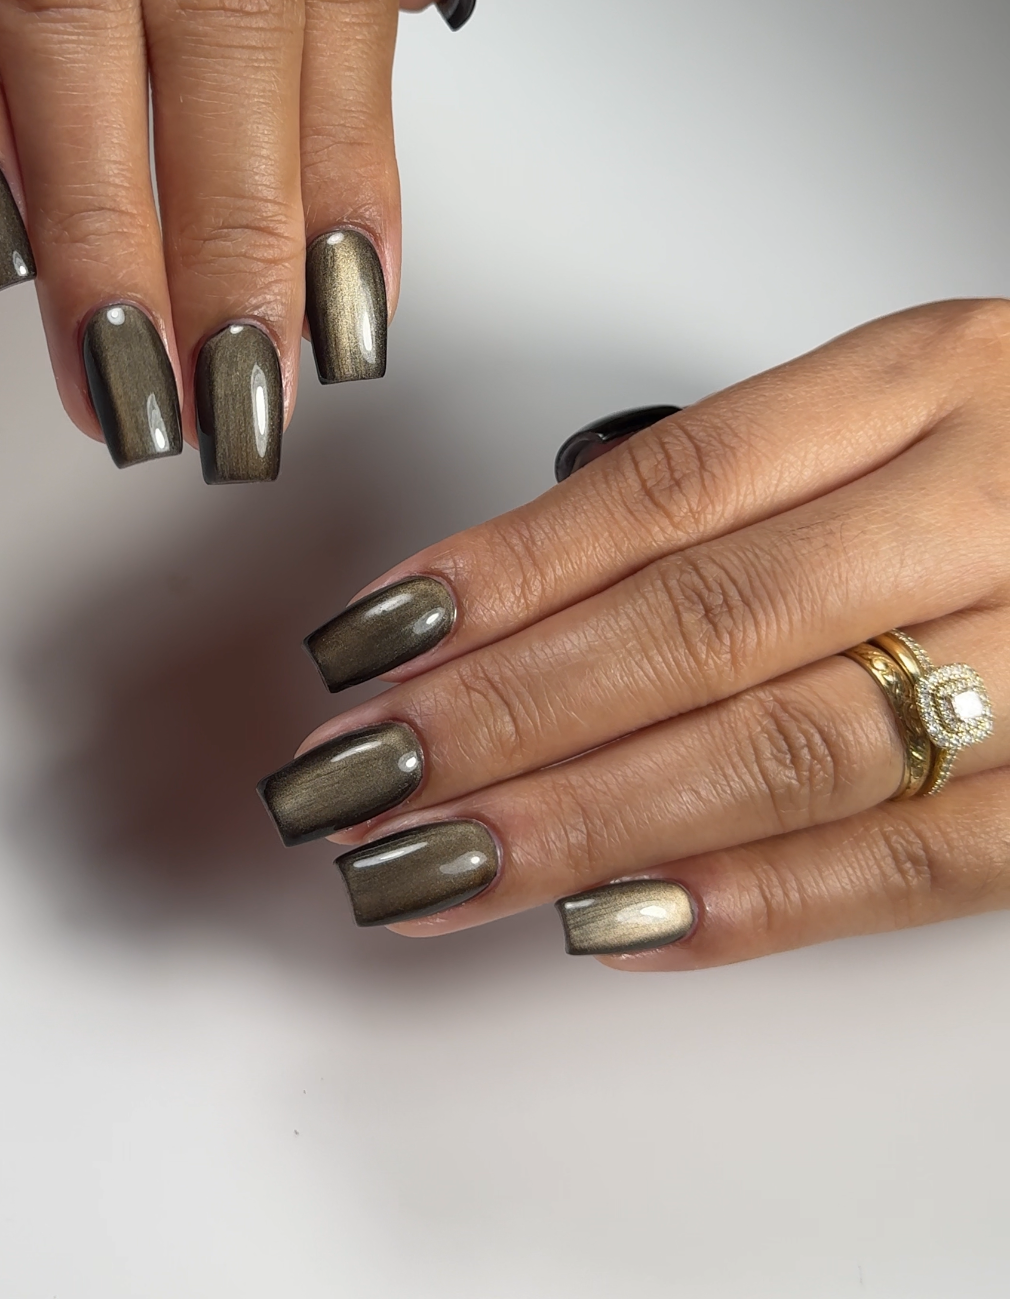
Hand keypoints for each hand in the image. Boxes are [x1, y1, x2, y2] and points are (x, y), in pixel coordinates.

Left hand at [264, 302, 1009, 963]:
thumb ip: (765, 480)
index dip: (502, 572)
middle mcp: (1003, 498)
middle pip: (712, 620)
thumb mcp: (933, 400)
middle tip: (353, 782)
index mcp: (943, 374)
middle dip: (506, 714)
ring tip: (435, 868)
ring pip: (794, 746)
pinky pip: (918, 863)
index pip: (677, 483)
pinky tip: (618, 924)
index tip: (364, 644)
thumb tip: (509, 594)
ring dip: (589, 821)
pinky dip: (756, 902)